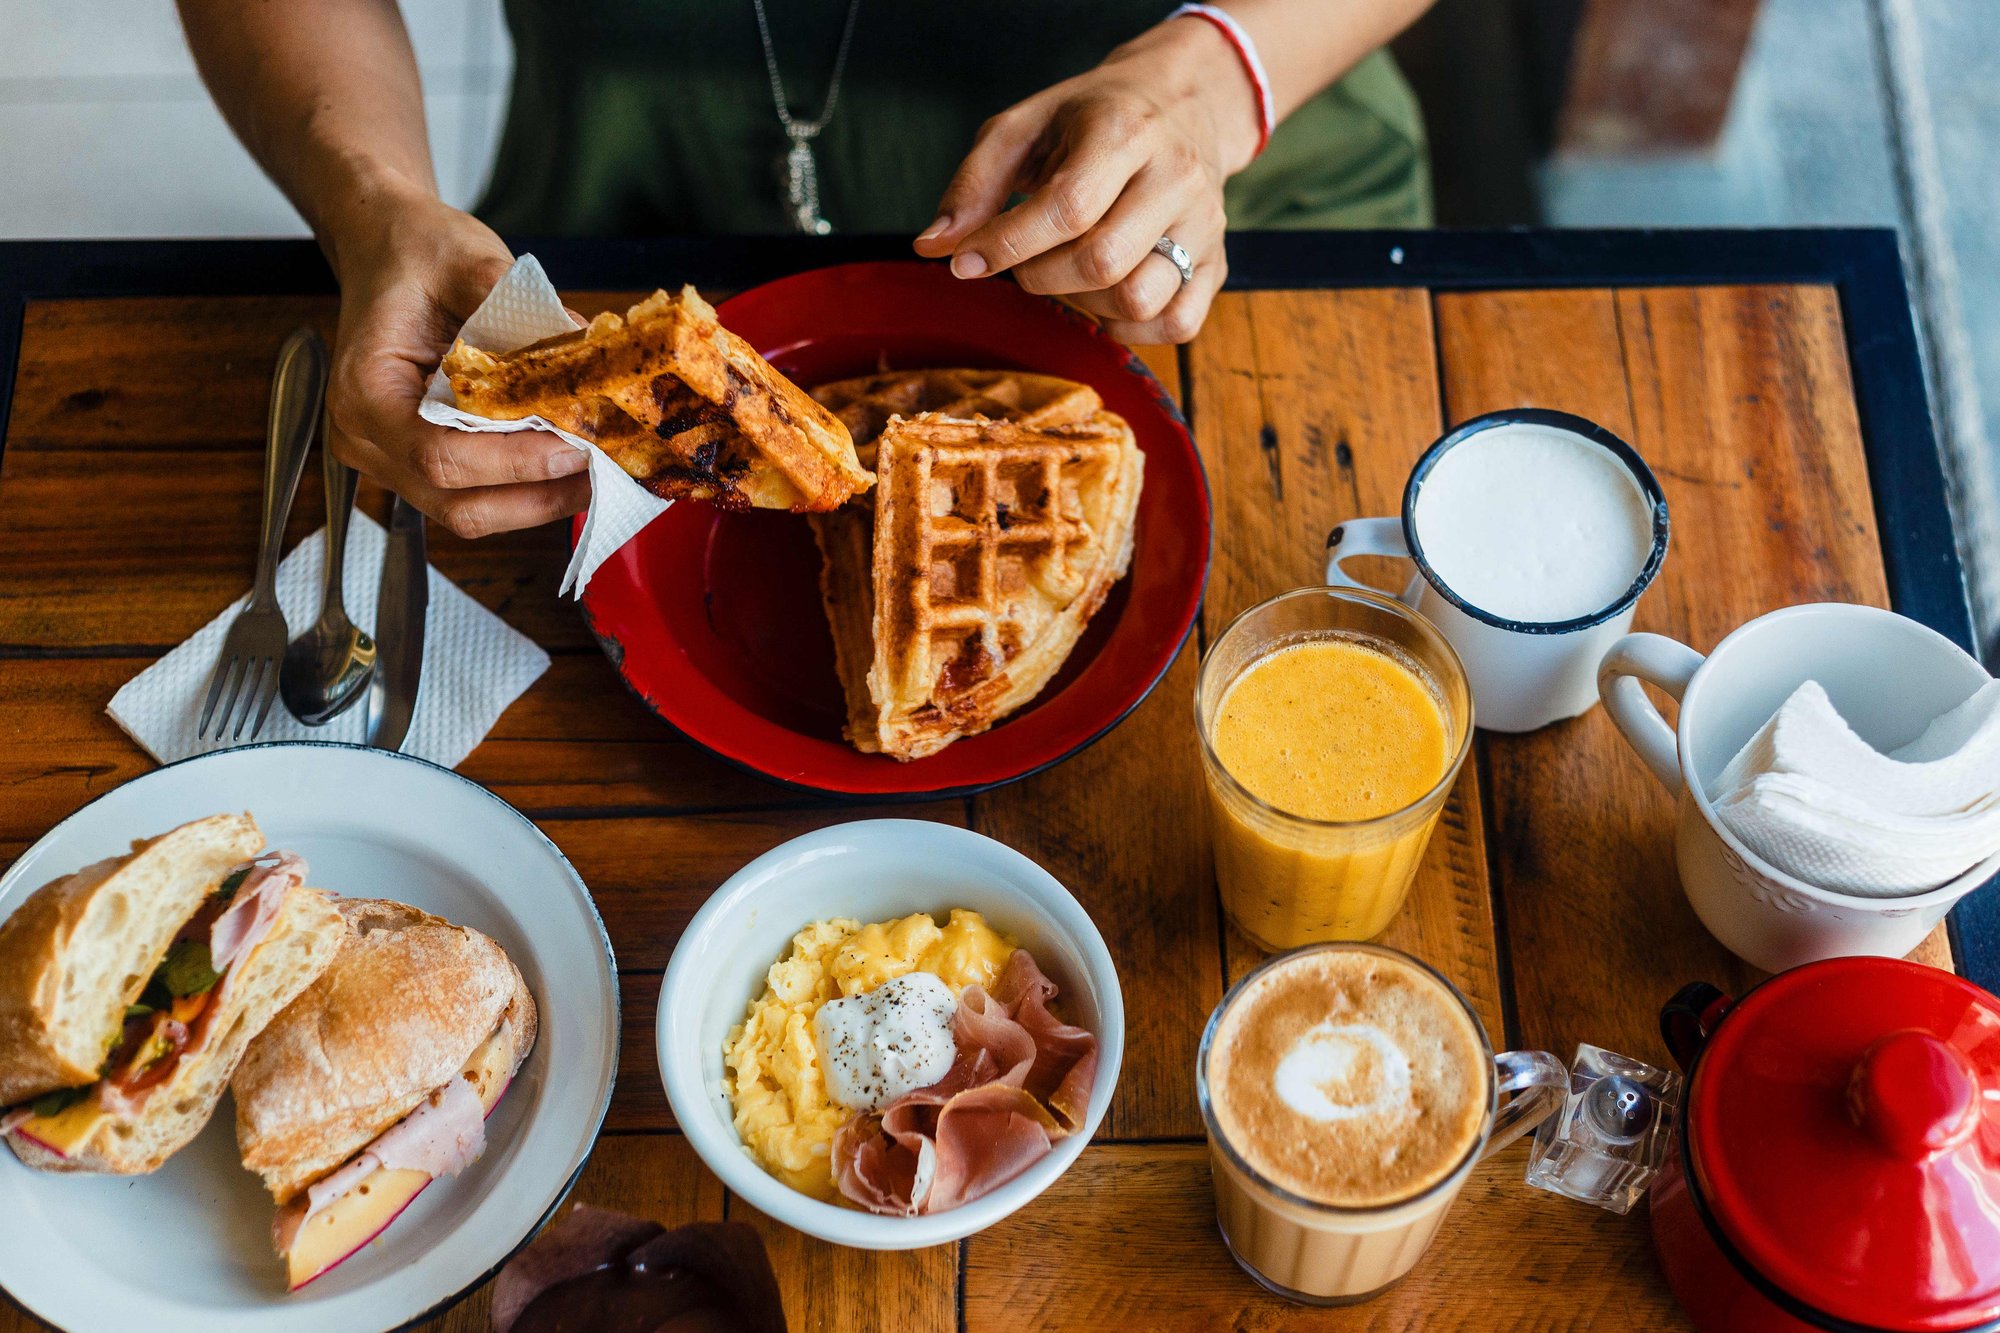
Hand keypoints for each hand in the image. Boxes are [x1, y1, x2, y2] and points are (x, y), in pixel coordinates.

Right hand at [321, 187, 588, 538]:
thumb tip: (586, 349)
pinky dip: (524, 490)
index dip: (516, 461)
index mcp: (365, 391)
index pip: (440, 455)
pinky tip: (568, 467)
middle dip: (537, 494)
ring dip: (538, 501)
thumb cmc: (414, 251)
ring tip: (598, 475)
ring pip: (469, 512)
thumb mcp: (467, 261)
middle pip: (458, 503)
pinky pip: (473, 496)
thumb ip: (520, 310)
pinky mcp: (415, 464)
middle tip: (603, 470)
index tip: (577, 446)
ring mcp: (388, 459)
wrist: (385, 246)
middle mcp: (366, 439)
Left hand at [913, 17, 1259, 344]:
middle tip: (1025, 262)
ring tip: (1069, 275)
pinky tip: (1106, 298)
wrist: (1185, 102)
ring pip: (1140, 300)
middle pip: (1102, 263)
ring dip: (1086, 305)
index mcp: (1124, 133)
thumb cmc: (1091, 118)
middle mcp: (1175, 178)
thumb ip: (974, 185)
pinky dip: (1132, 329)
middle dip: (1041, 277)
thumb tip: (932, 248)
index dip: (1007, 247)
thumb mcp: (1023, 127)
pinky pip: (1177, 324)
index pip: (1067, 210)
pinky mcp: (1218, 261)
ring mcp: (1204, 224)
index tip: (965, 264)